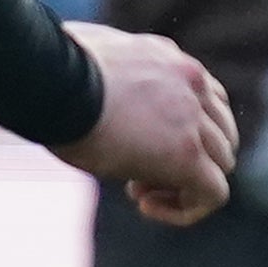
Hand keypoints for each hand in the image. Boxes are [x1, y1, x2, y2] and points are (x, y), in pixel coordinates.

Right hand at [65, 19, 237, 222]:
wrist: (47, 80)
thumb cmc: (46, 72)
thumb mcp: (80, 58)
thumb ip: (101, 69)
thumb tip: (72, 68)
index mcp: (168, 57)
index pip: (205, 97)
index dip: (183, 129)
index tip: (140, 141)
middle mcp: (191, 83)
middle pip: (219, 132)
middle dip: (188, 158)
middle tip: (137, 173)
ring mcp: (193, 118)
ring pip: (221, 163)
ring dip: (185, 183)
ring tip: (139, 191)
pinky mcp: (186, 156)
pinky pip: (213, 194)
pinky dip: (188, 209)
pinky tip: (147, 206)